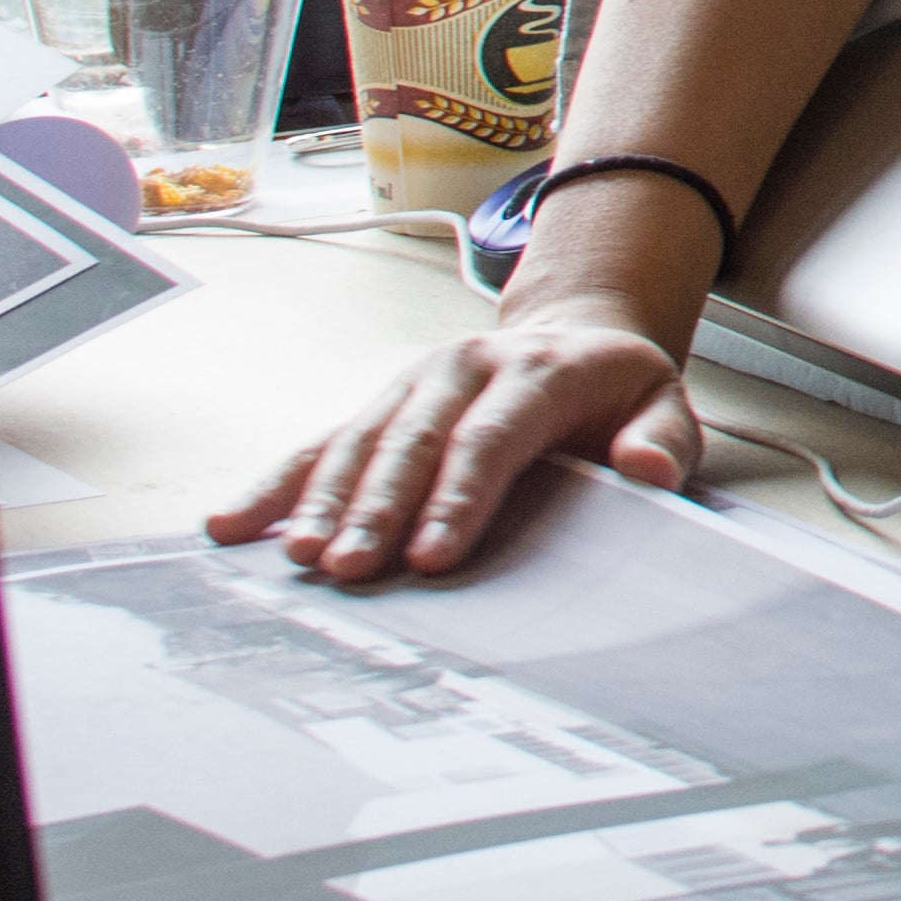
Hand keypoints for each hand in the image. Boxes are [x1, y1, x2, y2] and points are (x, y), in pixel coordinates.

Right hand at [206, 309, 703, 584]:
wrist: (576, 333)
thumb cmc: (617, 390)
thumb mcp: (665, 403)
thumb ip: (663, 440)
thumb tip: (647, 469)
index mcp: (538, 370)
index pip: (492, 437)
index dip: (459, 497)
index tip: (433, 555)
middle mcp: (466, 368)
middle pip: (415, 441)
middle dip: (378, 508)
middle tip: (348, 567)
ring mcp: (415, 382)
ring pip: (362, 440)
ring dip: (324, 500)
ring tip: (300, 555)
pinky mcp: (381, 404)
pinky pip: (322, 443)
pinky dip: (278, 483)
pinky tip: (234, 523)